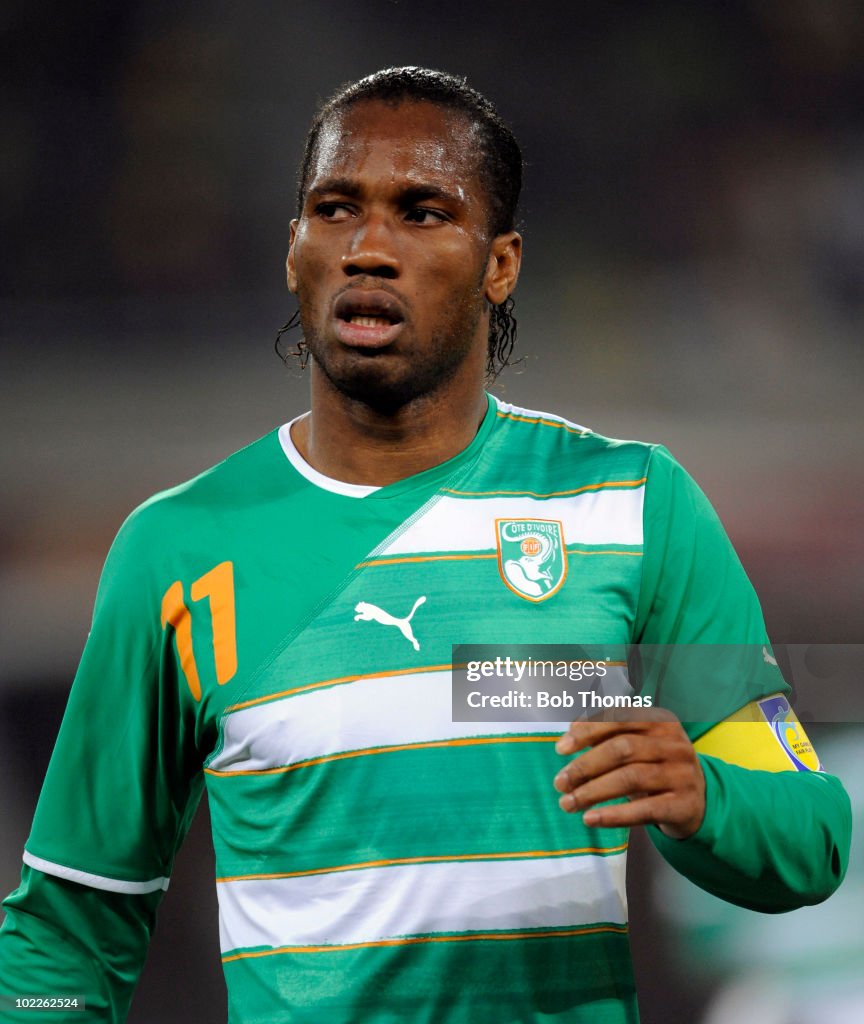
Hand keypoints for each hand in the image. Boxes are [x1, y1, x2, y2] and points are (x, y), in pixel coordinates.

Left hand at [553, 708, 705, 838]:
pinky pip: (644, 810)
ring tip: (568, 803)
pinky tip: (591, 819)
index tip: (561, 748)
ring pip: (630, 778)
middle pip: (622, 749)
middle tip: (560, 782)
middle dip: (585, 766)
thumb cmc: (655, 766)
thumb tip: (570, 734)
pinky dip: (614, 815)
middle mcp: (673, 744)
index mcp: (660, 721)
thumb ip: (607, 736)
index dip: (587, 731)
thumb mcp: (638, 745)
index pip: (619, 718)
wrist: (697, 801)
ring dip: (593, 792)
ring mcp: (682, 774)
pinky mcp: (683, 805)